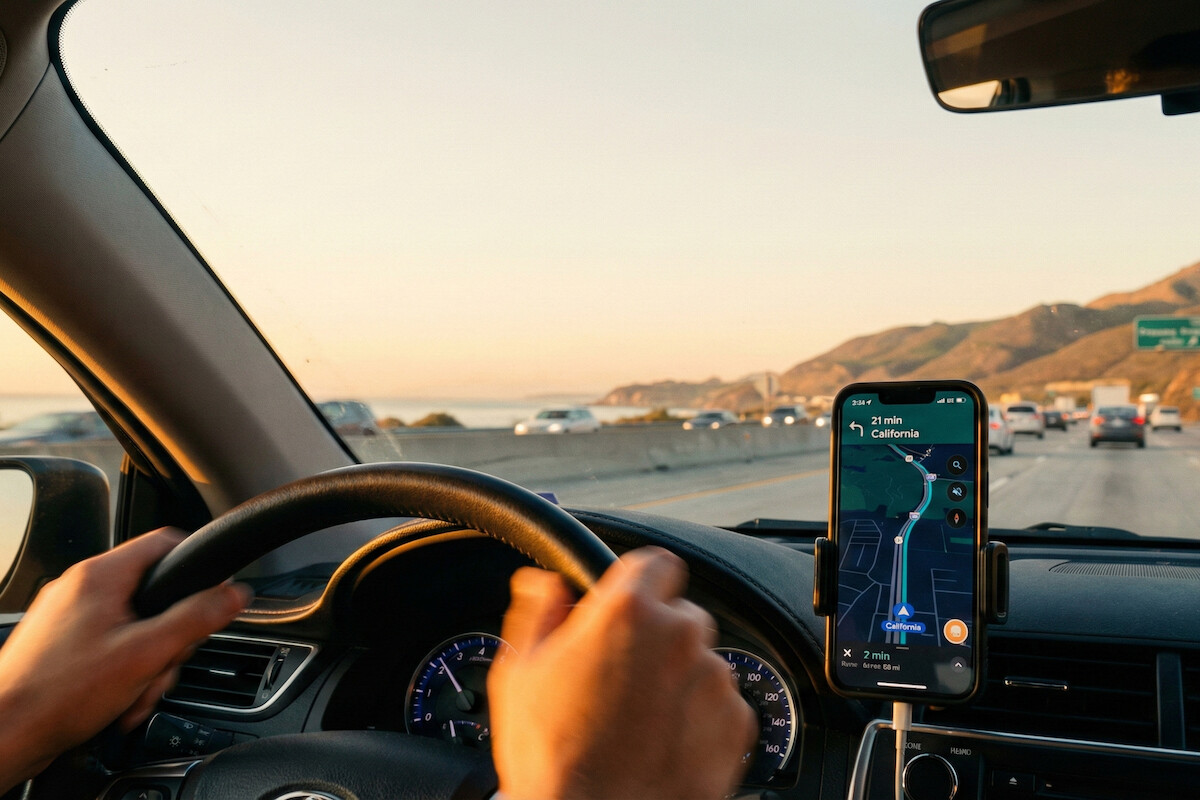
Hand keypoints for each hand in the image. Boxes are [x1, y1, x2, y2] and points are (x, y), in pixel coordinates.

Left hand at [0, 528, 250, 789]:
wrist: (5, 733)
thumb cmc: (59, 694)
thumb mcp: (147, 653)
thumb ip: (196, 618)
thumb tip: (235, 594)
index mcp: (101, 576)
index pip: (166, 543)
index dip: (198, 566)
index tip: (214, 593)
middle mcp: (81, 587)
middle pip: (154, 593)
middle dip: (169, 636)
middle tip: (164, 662)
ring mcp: (68, 615)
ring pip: (134, 623)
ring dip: (147, 660)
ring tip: (136, 690)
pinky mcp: (61, 642)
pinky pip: (111, 643)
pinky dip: (124, 668)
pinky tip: (120, 697)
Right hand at [489, 547, 757, 799]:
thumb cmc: (551, 757)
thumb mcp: (519, 673)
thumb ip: (538, 611)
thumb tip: (544, 584)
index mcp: (627, 611)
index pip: (657, 561)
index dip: (642, 581)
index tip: (633, 600)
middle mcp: (679, 637)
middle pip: (681, 614)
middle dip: (657, 637)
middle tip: (623, 675)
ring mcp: (713, 682)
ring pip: (703, 662)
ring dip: (680, 679)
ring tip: (641, 720)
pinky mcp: (736, 726)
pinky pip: (723, 706)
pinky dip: (701, 719)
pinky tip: (663, 743)